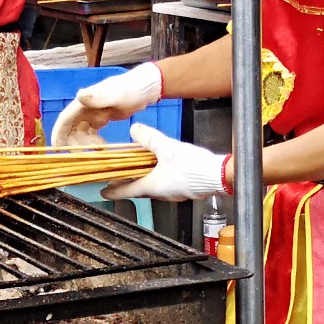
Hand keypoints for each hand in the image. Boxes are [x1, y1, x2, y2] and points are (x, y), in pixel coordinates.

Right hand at [51, 62, 162, 145]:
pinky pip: (90, 133)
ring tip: (100, 150)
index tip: (57, 149)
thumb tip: (78, 95)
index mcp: (84, 101)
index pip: (65, 118)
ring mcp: (92, 114)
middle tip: (88, 153)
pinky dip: (94, 142)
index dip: (58, 133)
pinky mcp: (100, 120)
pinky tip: (103, 148)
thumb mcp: (116, 93)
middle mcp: (84, 108)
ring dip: (85, 144)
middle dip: (75, 143)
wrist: (146, 87)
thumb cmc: (132, 89)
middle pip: (71, 128)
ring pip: (80, 133)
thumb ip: (98, 96)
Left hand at [101, 124, 227, 201]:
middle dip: (126, 181)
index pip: (125, 191)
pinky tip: (159, 164)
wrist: (220, 175)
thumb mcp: (167, 147)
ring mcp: (172, 193)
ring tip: (136, 166)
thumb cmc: (193, 166)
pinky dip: (156, 175)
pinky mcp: (182, 188)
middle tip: (117, 174)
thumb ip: (148, 138)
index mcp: (151, 187)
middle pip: (137, 188)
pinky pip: (164, 183)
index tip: (102, 191)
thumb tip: (134, 130)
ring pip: (151, 185)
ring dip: (142, 177)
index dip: (112, 190)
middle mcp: (160, 194)